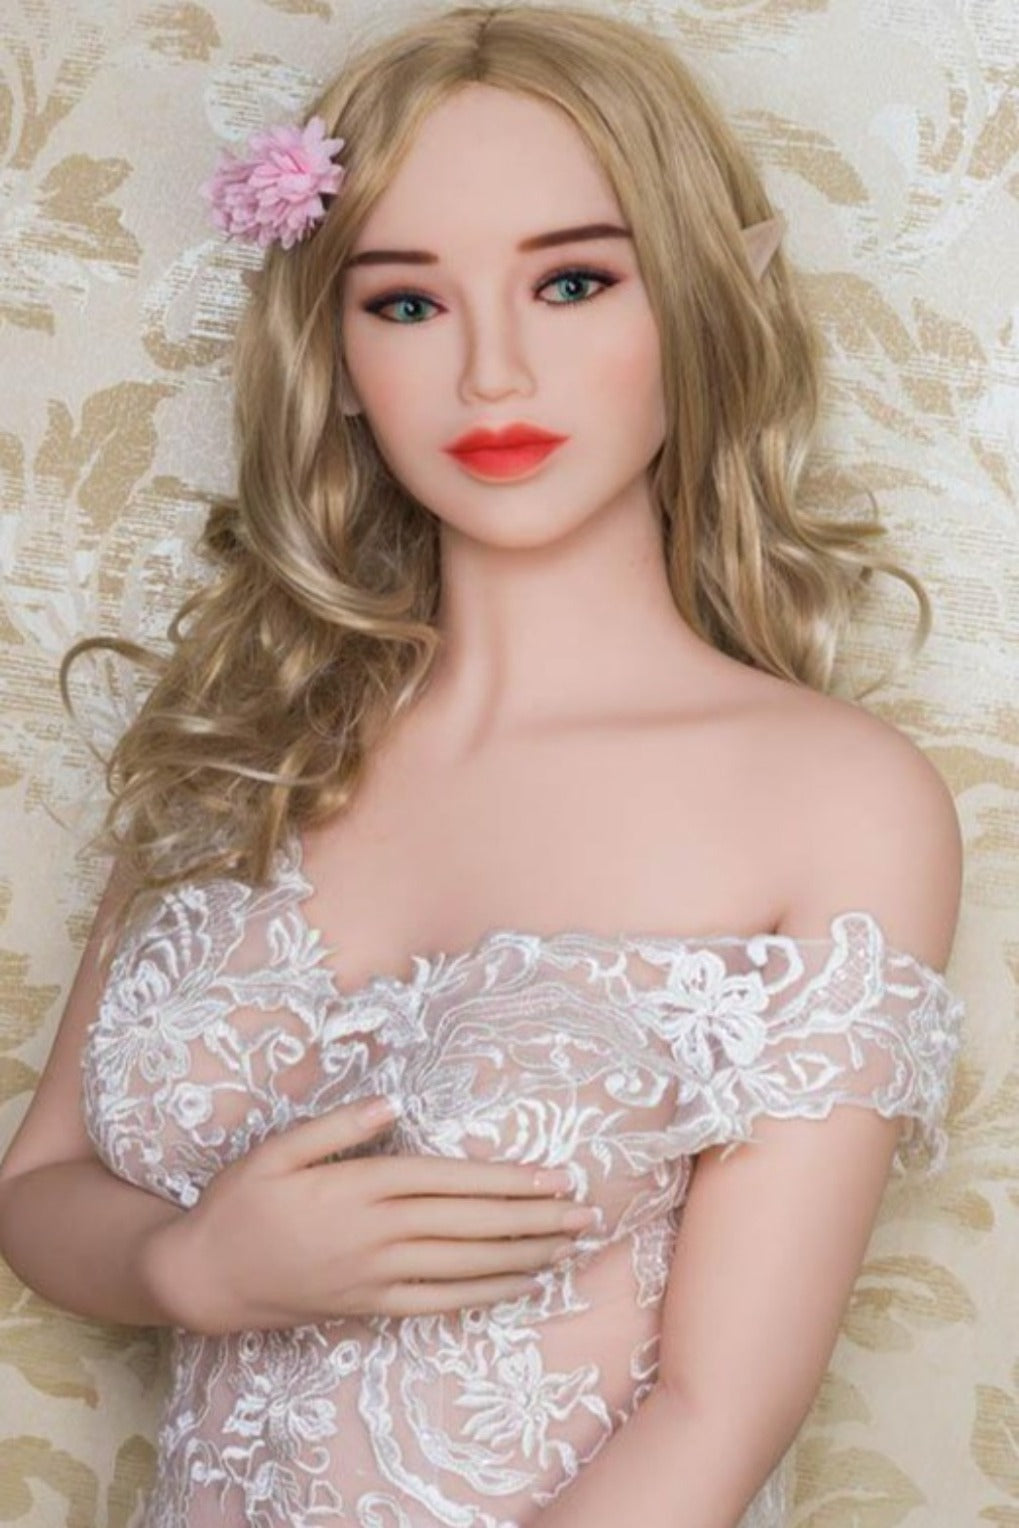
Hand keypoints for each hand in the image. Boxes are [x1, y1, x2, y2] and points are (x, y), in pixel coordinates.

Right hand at [144, 1095, 593, 1334]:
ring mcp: (376, 1276)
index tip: (553, 1178)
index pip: (449, 1182)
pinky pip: (439, 1303)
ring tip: (567, 1247)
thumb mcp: (276, 1149)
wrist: (204, 1279)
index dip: (506, 1181)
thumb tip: (392, 1102)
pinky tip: (516, 1284)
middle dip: (532, 1221)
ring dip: (521, 1257)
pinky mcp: (369, 1307)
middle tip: (584, 1215)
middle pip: (469, 1226)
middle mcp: (376, 1234)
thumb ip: (337, 1124)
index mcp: (360, 1187)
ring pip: (463, 1267)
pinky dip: (483, 1294)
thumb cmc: (239, 1203)